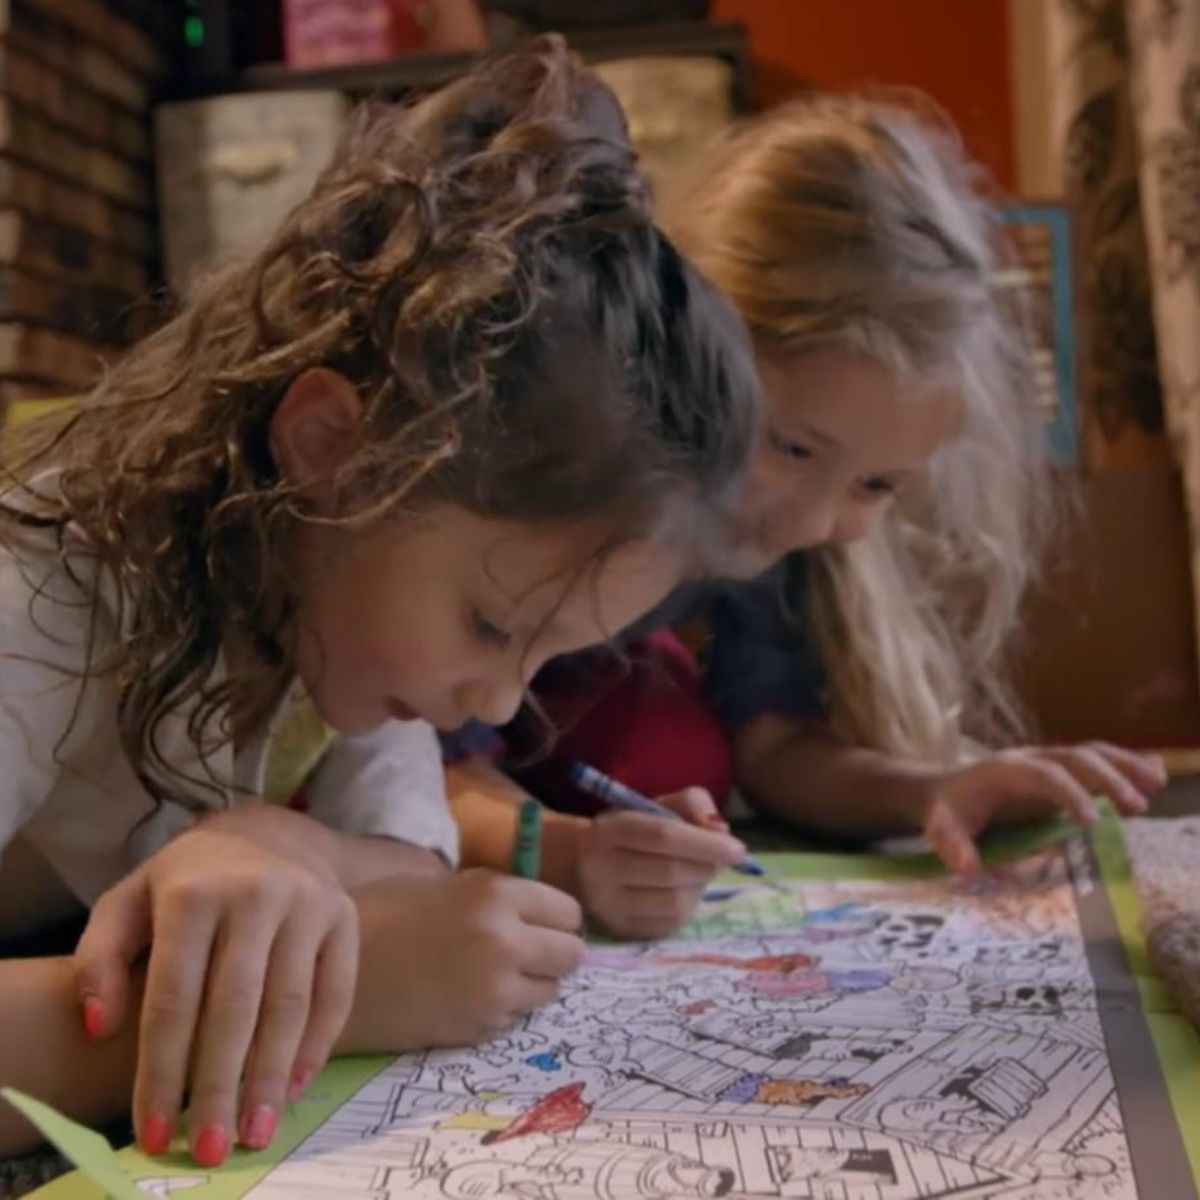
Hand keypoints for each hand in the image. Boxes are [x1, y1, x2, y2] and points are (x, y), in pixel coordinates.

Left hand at [74, 825, 357, 1165]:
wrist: (266, 837)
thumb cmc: (186, 885)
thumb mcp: (127, 904)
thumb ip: (99, 960)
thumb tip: (101, 1027)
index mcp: (194, 891)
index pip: (174, 995)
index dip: (161, 1070)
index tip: (154, 1133)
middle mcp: (257, 892)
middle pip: (235, 1006)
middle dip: (219, 1085)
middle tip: (210, 1148)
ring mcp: (309, 902)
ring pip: (290, 1004)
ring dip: (271, 1076)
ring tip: (256, 1132)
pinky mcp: (345, 916)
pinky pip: (335, 992)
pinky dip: (316, 1046)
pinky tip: (292, 1088)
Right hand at [344, 869, 584, 1051]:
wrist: (329, 971)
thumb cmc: (382, 915)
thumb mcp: (447, 885)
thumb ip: (496, 898)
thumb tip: (540, 914)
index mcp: (496, 895)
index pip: (569, 912)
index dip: (555, 919)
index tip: (540, 924)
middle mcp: (506, 941)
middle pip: (572, 955)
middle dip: (554, 954)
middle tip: (525, 953)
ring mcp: (496, 990)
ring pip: (549, 991)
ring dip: (531, 984)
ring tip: (491, 975)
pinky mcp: (479, 1029)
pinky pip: (515, 1018)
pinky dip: (502, 1010)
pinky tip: (465, 996)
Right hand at [576, 788, 747, 939]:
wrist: (589, 864)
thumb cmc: (634, 830)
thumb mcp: (658, 805)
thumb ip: (691, 804)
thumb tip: (720, 830)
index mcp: (611, 828)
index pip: (663, 835)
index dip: (705, 843)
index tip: (739, 850)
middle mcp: (601, 867)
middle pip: (671, 871)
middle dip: (707, 865)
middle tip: (718, 859)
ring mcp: (608, 904)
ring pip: (673, 902)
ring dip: (699, 887)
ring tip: (698, 873)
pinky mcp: (621, 930)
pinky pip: (669, 923)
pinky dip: (688, 906)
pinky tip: (684, 891)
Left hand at [921, 743, 1165, 875]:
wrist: (945, 790)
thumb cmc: (949, 811)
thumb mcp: (941, 828)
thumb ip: (951, 846)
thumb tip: (967, 869)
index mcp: (1004, 771)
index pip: (1042, 775)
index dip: (1068, 794)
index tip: (1092, 823)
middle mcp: (1030, 758)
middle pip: (1074, 757)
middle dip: (1106, 778)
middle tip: (1137, 807)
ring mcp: (1048, 760)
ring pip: (1090, 753)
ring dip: (1124, 764)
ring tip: (1158, 783)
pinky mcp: (1060, 769)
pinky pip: (1094, 760)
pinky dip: (1124, 762)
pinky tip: (1155, 770)